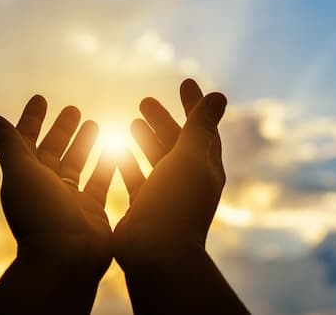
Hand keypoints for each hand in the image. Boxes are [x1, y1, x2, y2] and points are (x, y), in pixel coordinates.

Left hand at [0, 95, 114, 288]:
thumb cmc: (40, 214)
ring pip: (78, 165)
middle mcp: (46, 187)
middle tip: (74, 109)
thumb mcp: (20, 173)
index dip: (32, 119)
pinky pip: (100, 182)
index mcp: (25, 177)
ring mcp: (70, 200)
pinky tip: (116, 148)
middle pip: (54, 151)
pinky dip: (107, 165)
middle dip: (62, 130)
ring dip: (85, 144)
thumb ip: (8, 144)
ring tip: (94, 123)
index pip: (27, 141)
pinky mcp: (92, 211)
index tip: (41, 98)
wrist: (66, 259)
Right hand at [114, 79, 226, 269]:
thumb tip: (220, 95)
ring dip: (145, 140)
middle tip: (144, 100)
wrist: (156, 253)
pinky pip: (136, 179)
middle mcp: (187, 180)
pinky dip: (128, 163)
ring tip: (131, 121)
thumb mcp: (191, 157)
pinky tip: (115, 150)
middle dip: (163, 121)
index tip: (185, 82)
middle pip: (176, 143)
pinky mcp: (143, 207)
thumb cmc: (175, 202)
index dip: (194, 105)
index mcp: (205, 167)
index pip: (202, 128)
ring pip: (155, 160)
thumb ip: (200, 126)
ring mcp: (164, 195)